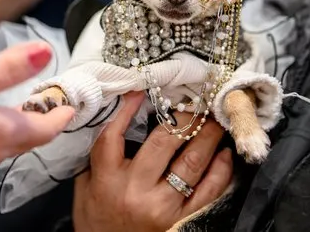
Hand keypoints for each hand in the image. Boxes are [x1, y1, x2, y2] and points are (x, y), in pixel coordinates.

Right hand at [0, 42, 74, 185]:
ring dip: (20, 126)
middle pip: (32, 137)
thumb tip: (43, 52)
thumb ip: (9, 67)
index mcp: (7, 131)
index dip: (63, 114)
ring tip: (18, 106)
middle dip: (43, 119)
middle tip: (46, 100)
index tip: (70, 103)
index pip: (50, 128)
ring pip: (10, 143)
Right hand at [73, 93, 232, 231]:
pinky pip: (208, 191)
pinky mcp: (182, 220)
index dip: (128, 109)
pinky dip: (220, 170)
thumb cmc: (97, 220)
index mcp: (107, 179)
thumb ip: (100, 154)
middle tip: (197, 102)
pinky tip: (224, 154)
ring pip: (192, 163)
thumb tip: (121, 114)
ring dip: (208, 136)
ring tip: (216, 120)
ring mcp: (162, 207)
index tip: (141, 90)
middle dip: (185, 117)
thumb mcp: (86, 186)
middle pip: (165, 142)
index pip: (115, 135)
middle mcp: (136, 191)